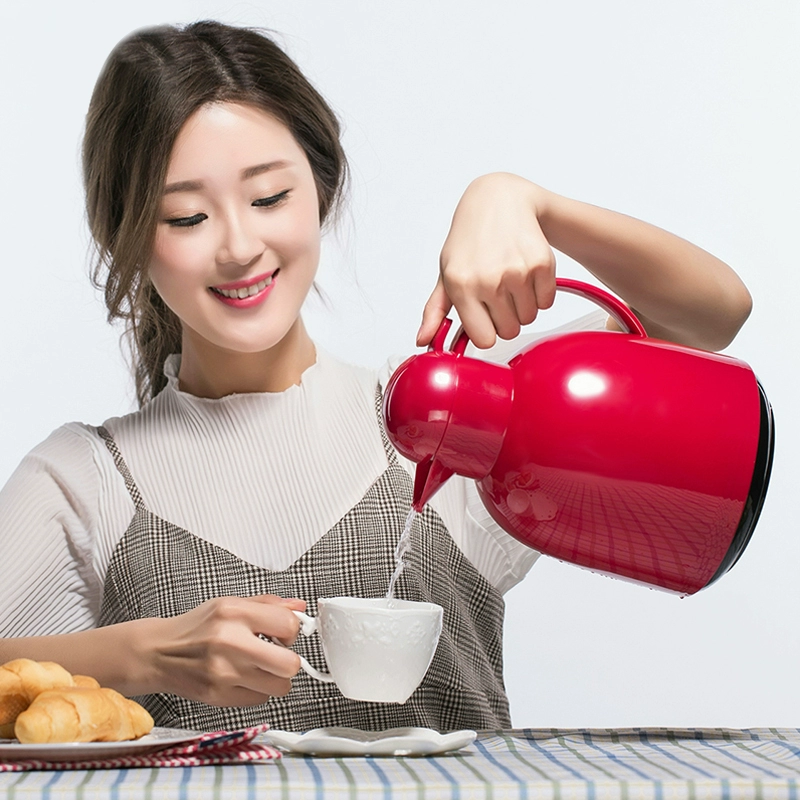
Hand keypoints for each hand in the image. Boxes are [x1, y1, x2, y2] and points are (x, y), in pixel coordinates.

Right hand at [151, 594, 306, 706]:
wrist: (158, 652)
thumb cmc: (197, 627)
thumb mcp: (231, 604)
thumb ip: (269, 605)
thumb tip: (299, 608)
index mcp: (234, 613)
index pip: (288, 624)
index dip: (292, 630)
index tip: (284, 633)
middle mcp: (229, 642)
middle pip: (289, 664)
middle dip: (289, 660)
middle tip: (278, 655)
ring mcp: (224, 672)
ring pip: (279, 687)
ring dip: (275, 678)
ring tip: (260, 667)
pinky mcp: (218, 696)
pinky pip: (259, 700)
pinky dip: (257, 691)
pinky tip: (243, 678)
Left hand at [417, 173, 556, 348]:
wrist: (499, 200)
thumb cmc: (470, 238)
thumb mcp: (446, 272)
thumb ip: (435, 311)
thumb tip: (423, 340)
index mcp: (461, 285)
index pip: (484, 340)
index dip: (486, 332)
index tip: (484, 318)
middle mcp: (489, 279)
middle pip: (508, 331)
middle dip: (505, 318)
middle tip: (497, 293)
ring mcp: (517, 271)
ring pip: (528, 318)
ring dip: (522, 305)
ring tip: (510, 280)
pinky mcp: (542, 263)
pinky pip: (546, 302)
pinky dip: (539, 293)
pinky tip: (525, 273)